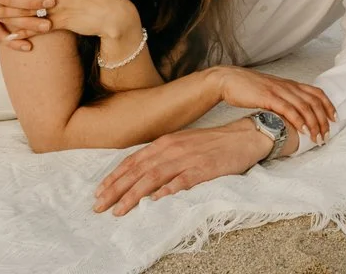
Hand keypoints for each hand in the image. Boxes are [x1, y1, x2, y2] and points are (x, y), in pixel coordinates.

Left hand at [93, 121, 272, 215]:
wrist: (246, 135)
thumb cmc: (213, 143)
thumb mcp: (183, 144)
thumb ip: (163, 157)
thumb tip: (141, 174)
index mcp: (166, 142)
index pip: (133, 160)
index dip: (114, 177)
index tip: (99, 192)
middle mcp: (173, 148)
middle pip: (138, 170)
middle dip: (116, 189)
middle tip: (99, 206)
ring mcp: (189, 158)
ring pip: (155, 177)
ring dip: (134, 194)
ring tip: (119, 210)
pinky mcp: (205, 168)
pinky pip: (184, 180)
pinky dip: (168, 189)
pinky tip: (156, 200)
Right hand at [212, 66, 334, 143]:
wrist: (229, 80)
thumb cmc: (248, 88)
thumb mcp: (271, 91)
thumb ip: (283, 99)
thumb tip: (292, 115)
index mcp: (290, 84)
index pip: (316, 92)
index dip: (328, 105)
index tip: (334, 119)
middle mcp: (288, 86)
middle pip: (314, 101)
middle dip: (323, 120)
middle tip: (326, 135)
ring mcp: (279, 91)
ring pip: (304, 107)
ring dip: (314, 124)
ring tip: (317, 138)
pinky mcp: (268, 97)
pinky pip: (289, 109)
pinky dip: (299, 120)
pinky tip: (303, 131)